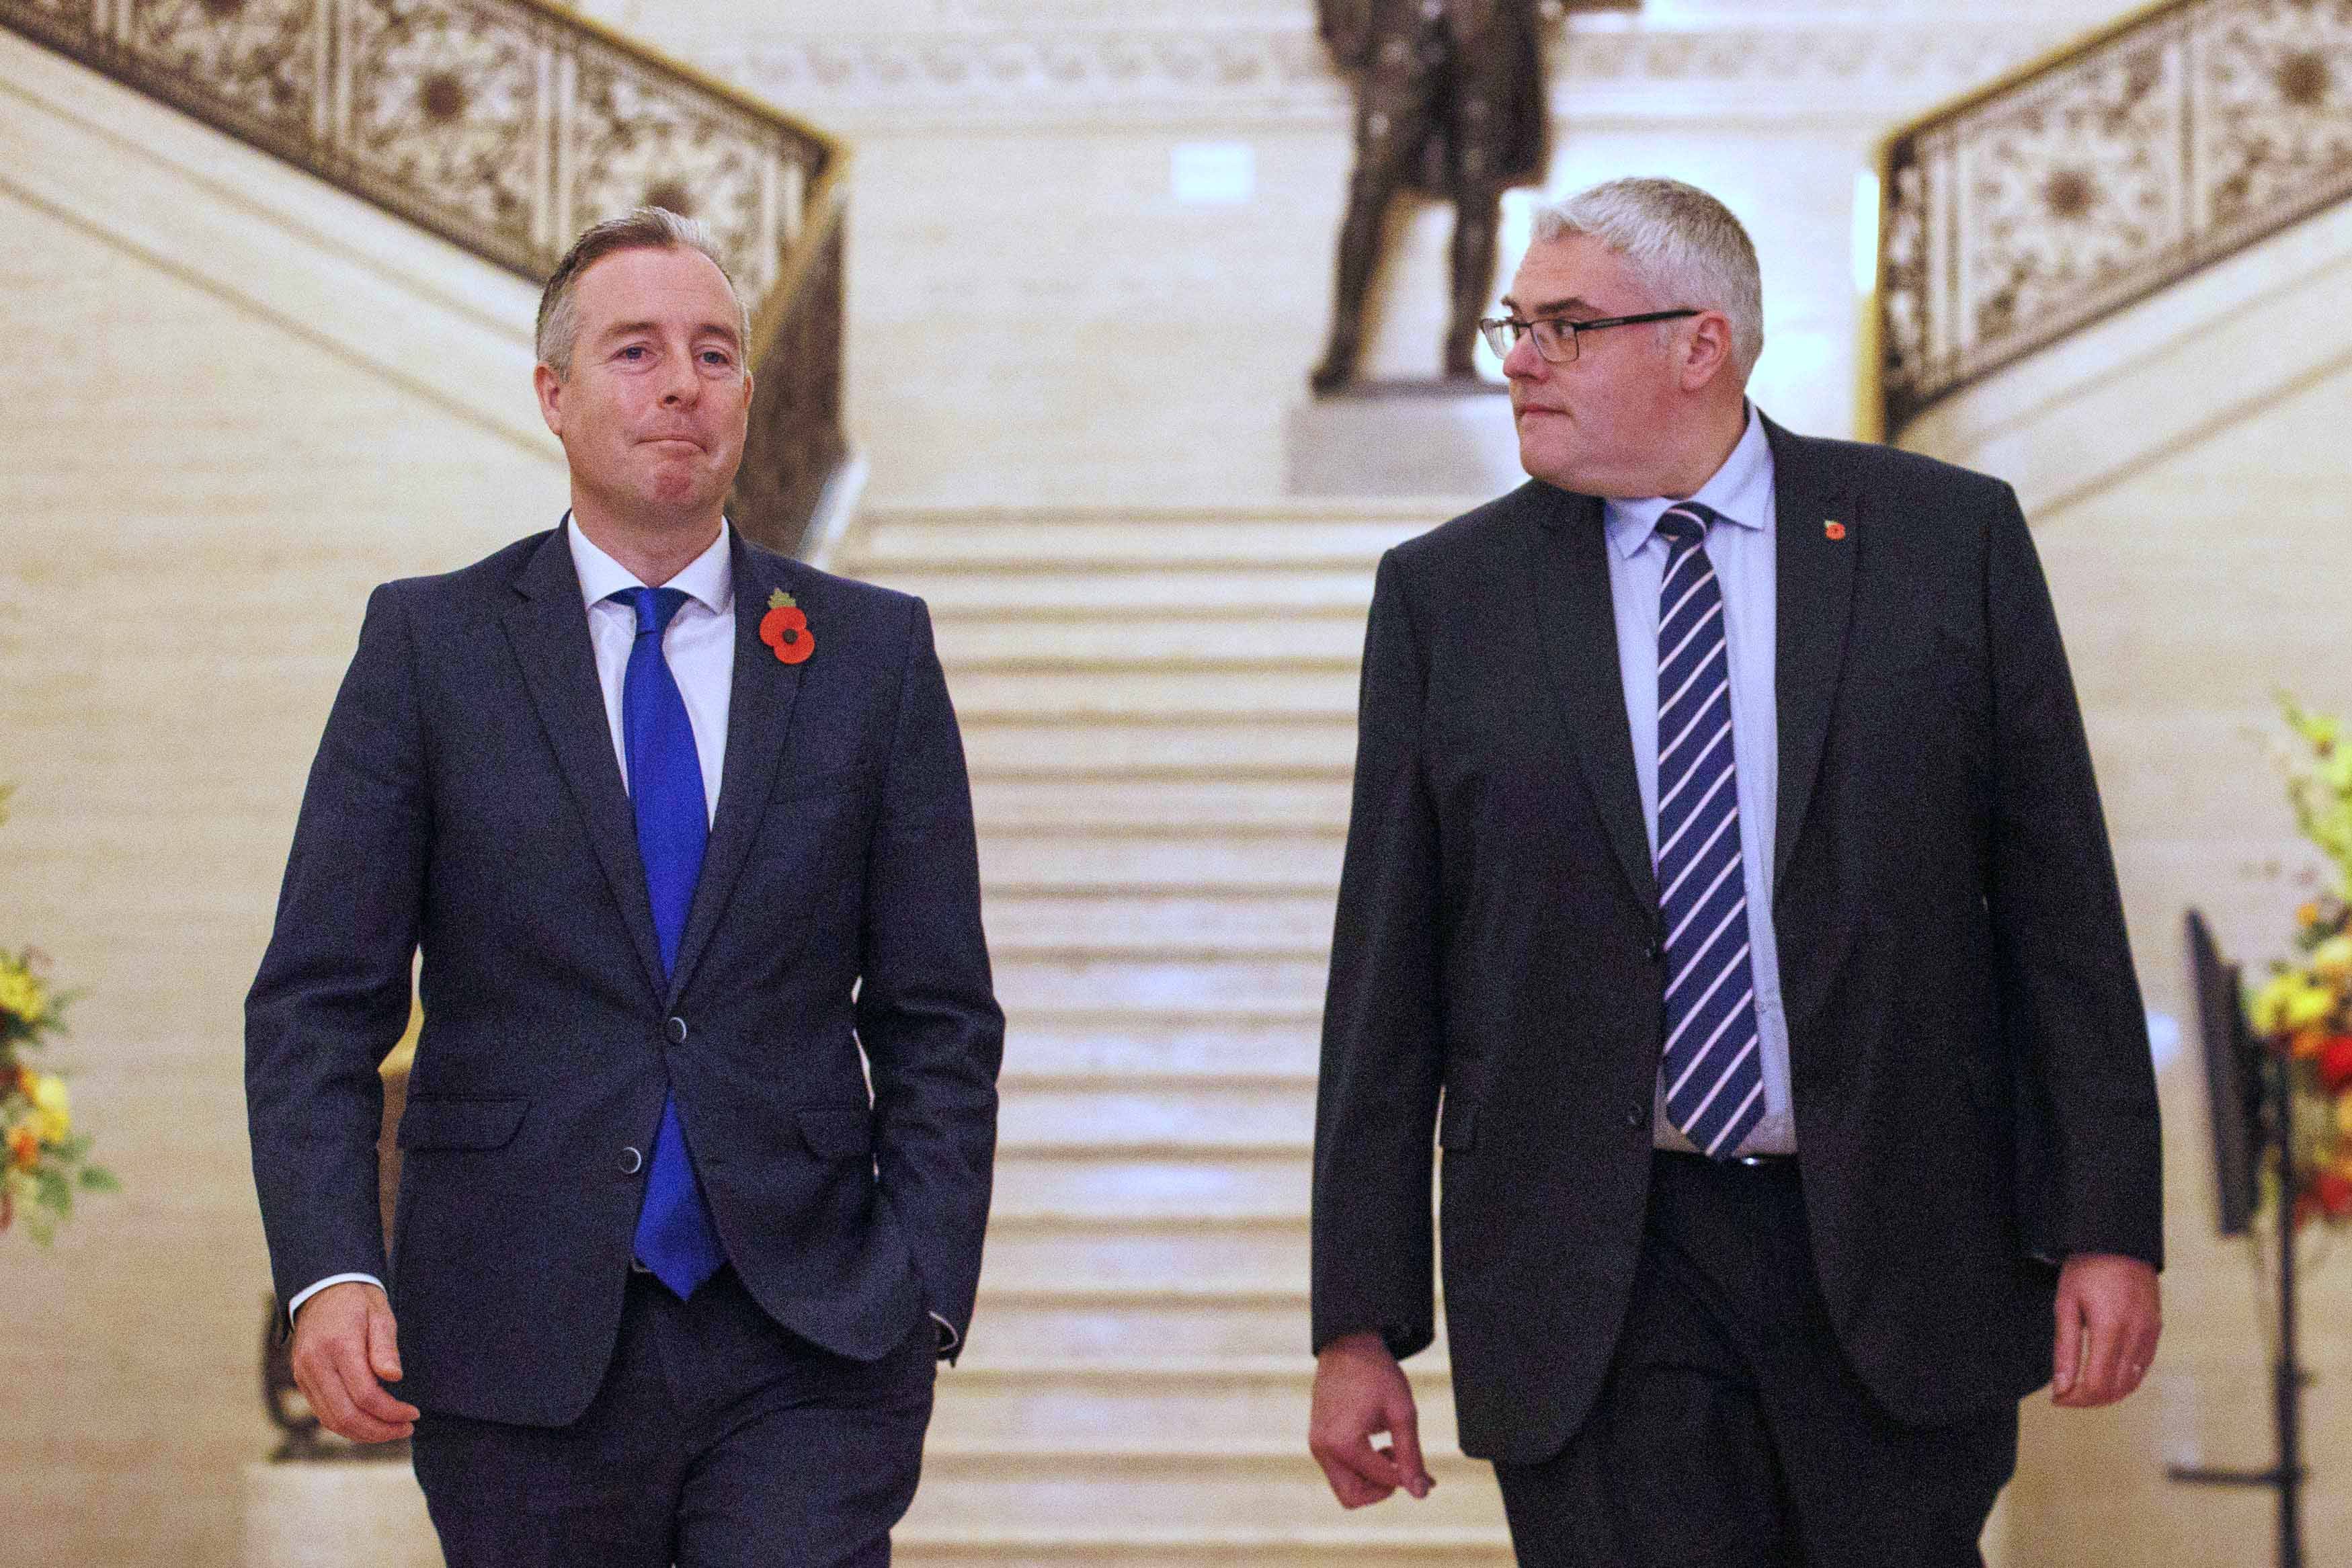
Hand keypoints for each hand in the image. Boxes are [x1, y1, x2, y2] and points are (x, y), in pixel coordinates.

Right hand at [290, 1280, 419, 1442]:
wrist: (322, 1288)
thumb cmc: (358, 1301)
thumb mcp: (380, 1314)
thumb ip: (386, 1347)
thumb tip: (395, 1377)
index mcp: (338, 1346)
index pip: (365, 1394)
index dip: (391, 1412)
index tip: (414, 1414)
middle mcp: (315, 1364)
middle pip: (346, 1415)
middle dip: (379, 1430)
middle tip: (406, 1429)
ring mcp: (304, 1374)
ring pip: (332, 1420)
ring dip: (364, 1434)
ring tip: (392, 1430)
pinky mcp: (302, 1380)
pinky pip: (323, 1413)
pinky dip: (347, 1425)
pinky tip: (370, 1423)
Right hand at [1309, 1331, 1434, 1507]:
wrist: (1348, 1344)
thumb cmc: (1377, 1374)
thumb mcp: (1402, 1413)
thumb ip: (1411, 1456)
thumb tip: (1421, 1493)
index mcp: (1343, 1443)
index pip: (1381, 1479)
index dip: (1408, 1479)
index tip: (1428, 1474)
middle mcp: (1323, 1448)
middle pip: (1352, 1498)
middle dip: (1382, 1490)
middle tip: (1402, 1466)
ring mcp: (1316, 1444)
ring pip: (1344, 1487)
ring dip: (1371, 1480)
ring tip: (1391, 1451)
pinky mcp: (1317, 1439)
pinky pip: (1338, 1470)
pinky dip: (1360, 1469)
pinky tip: (1378, 1445)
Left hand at [2051, 1252, 2160, 1407]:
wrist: (2119, 1241)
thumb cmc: (2086, 1269)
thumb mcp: (2066, 1304)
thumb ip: (2065, 1348)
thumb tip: (2061, 1386)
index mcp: (2111, 1329)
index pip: (2096, 1384)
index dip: (2075, 1399)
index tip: (2056, 1399)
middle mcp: (2136, 1336)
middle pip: (2115, 1389)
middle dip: (2087, 1400)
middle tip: (2064, 1395)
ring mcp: (2150, 1334)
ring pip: (2131, 1383)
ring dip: (2106, 1393)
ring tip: (2080, 1388)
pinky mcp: (2156, 1330)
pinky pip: (2142, 1367)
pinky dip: (2123, 1380)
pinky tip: (2104, 1376)